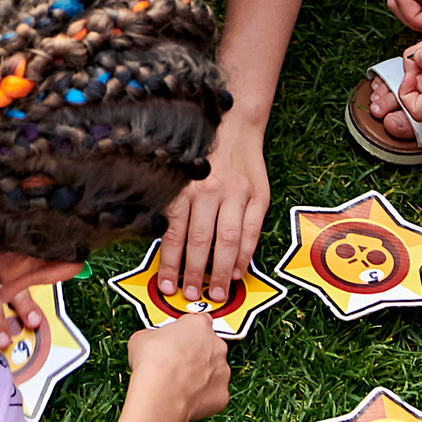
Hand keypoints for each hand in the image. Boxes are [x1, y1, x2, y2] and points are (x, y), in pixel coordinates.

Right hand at [124, 308, 232, 421]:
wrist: (160, 395)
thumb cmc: (152, 364)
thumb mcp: (142, 337)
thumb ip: (154, 335)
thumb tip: (151, 340)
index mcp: (199, 326)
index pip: (199, 322)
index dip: (187, 331)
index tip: (178, 339)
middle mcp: (216, 345)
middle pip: (210, 346)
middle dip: (196, 354)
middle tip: (177, 363)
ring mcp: (222, 371)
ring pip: (214, 371)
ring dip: (202, 375)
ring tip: (180, 383)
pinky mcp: (222, 394)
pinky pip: (214, 393)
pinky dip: (203, 396)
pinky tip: (186, 397)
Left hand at [153, 110, 268, 305]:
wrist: (236, 125)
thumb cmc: (202, 154)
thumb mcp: (179, 173)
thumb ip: (173, 205)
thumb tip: (164, 245)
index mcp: (184, 187)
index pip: (174, 234)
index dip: (170, 264)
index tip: (167, 286)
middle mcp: (209, 191)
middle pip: (201, 241)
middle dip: (195, 273)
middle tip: (193, 296)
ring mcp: (236, 194)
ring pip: (227, 240)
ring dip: (221, 271)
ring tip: (217, 293)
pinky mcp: (257, 196)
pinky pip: (251, 231)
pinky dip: (245, 255)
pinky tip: (238, 271)